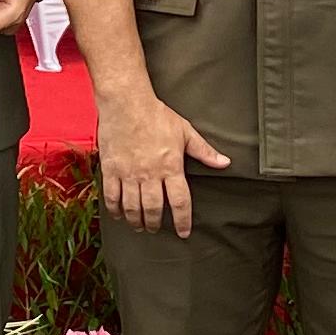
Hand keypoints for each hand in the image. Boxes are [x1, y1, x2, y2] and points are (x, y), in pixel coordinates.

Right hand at [97, 90, 230, 234]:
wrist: (126, 102)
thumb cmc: (155, 115)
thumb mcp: (185, 131)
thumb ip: (204, 151)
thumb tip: (224, 162)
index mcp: (170, 166)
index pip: (179, 201)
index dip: (182, 220)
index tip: (183, 232)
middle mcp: (149, 174)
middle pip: (153, 209)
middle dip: (155, 224)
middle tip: (155, 228)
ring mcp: (128, 173)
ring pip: (132, 207)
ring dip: (136, 220)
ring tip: (139, 225)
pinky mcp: (111, 169)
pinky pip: (112, 196)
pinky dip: (115, 209)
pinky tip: (118, 214)